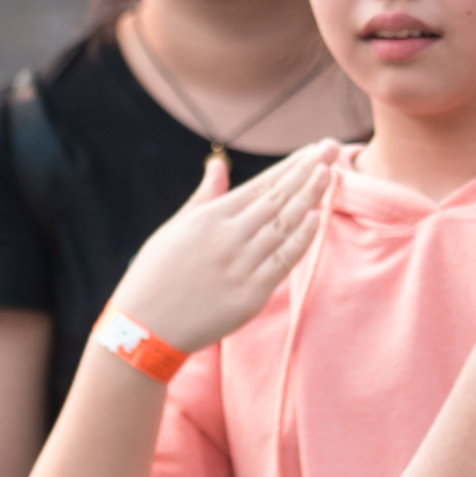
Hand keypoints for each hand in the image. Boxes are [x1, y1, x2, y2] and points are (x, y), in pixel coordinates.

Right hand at [111, 145, 339, 358]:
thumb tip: (218, 163)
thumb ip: (204, 196)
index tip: (313, 150)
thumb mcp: (175, 229)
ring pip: (284, 225)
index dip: (290, 166)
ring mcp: (240, 266)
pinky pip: (282, 262)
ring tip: (330, 173)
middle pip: (277, 198)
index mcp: (208, 218)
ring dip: (310, 197)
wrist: (143, 329)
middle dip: (307, 171)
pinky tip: (317, 217)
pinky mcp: (249, 295)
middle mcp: (227, 237)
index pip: (260, 185)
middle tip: (332, 148)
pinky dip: (301, 239)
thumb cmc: (156, 276)